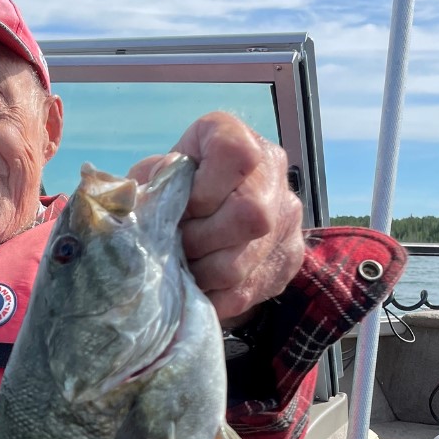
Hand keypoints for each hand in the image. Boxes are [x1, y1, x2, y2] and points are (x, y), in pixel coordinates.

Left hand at [129, 111, 304, 323]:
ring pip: (240, 263)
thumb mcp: (157, 175)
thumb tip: (155, 189)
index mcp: (238, 140)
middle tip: (177, 246)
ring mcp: (287, 220)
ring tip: (183, 268)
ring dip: (200, 273)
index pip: (235, 157)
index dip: (201, 191)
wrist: (215, 216)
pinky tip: (197, 286)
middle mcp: (272, 174)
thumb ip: (152, 179)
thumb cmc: (177, 191)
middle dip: (198, 240)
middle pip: (248, 214)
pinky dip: (209, 297)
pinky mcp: (286, 261)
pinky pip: (242, 293)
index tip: (182, 208)